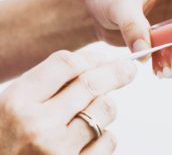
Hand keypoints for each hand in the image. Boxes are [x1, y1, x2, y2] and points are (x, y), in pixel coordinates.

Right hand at [0, 50, 136, 154]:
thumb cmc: (7, 140)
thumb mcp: (14, 105)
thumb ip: (47, 85)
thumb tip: (94, 66)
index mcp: (19, 102)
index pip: (66, 64)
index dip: (90, 58)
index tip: (102, 59)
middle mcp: (39, 125)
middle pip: (92, 84)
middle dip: (116, 72)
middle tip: (128, 69)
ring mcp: (59, 150)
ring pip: (106, 110)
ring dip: (105, 107)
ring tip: (92, 113)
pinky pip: (109, 140)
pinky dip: (104, 135)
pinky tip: (88, 139)